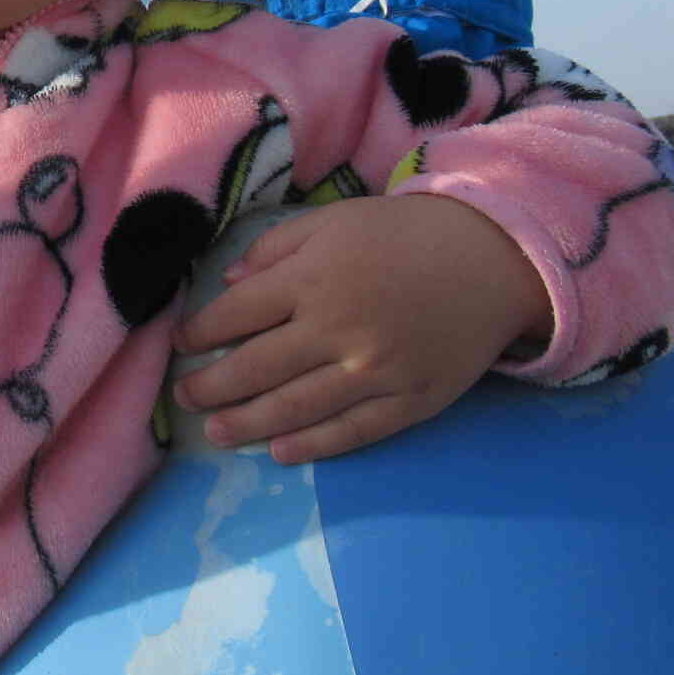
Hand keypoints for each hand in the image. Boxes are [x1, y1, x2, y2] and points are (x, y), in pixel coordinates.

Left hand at [173, 194, 550, 463]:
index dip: (200, 333)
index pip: (237, 315)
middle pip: (256, 367)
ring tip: (215, 434)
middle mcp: (338, 328)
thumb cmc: (401, 235)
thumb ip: (274, 249)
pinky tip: (280, 452)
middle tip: (184, 399)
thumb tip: (226, 284)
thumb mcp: (331, 222)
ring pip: (296, 408)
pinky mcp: (411, 401)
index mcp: (313, 277)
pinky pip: (352, 431)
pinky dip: (313, 446)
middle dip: (211, 387)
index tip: (181, 345)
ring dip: (247, 424)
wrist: (492, 259)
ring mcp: (375, 370)